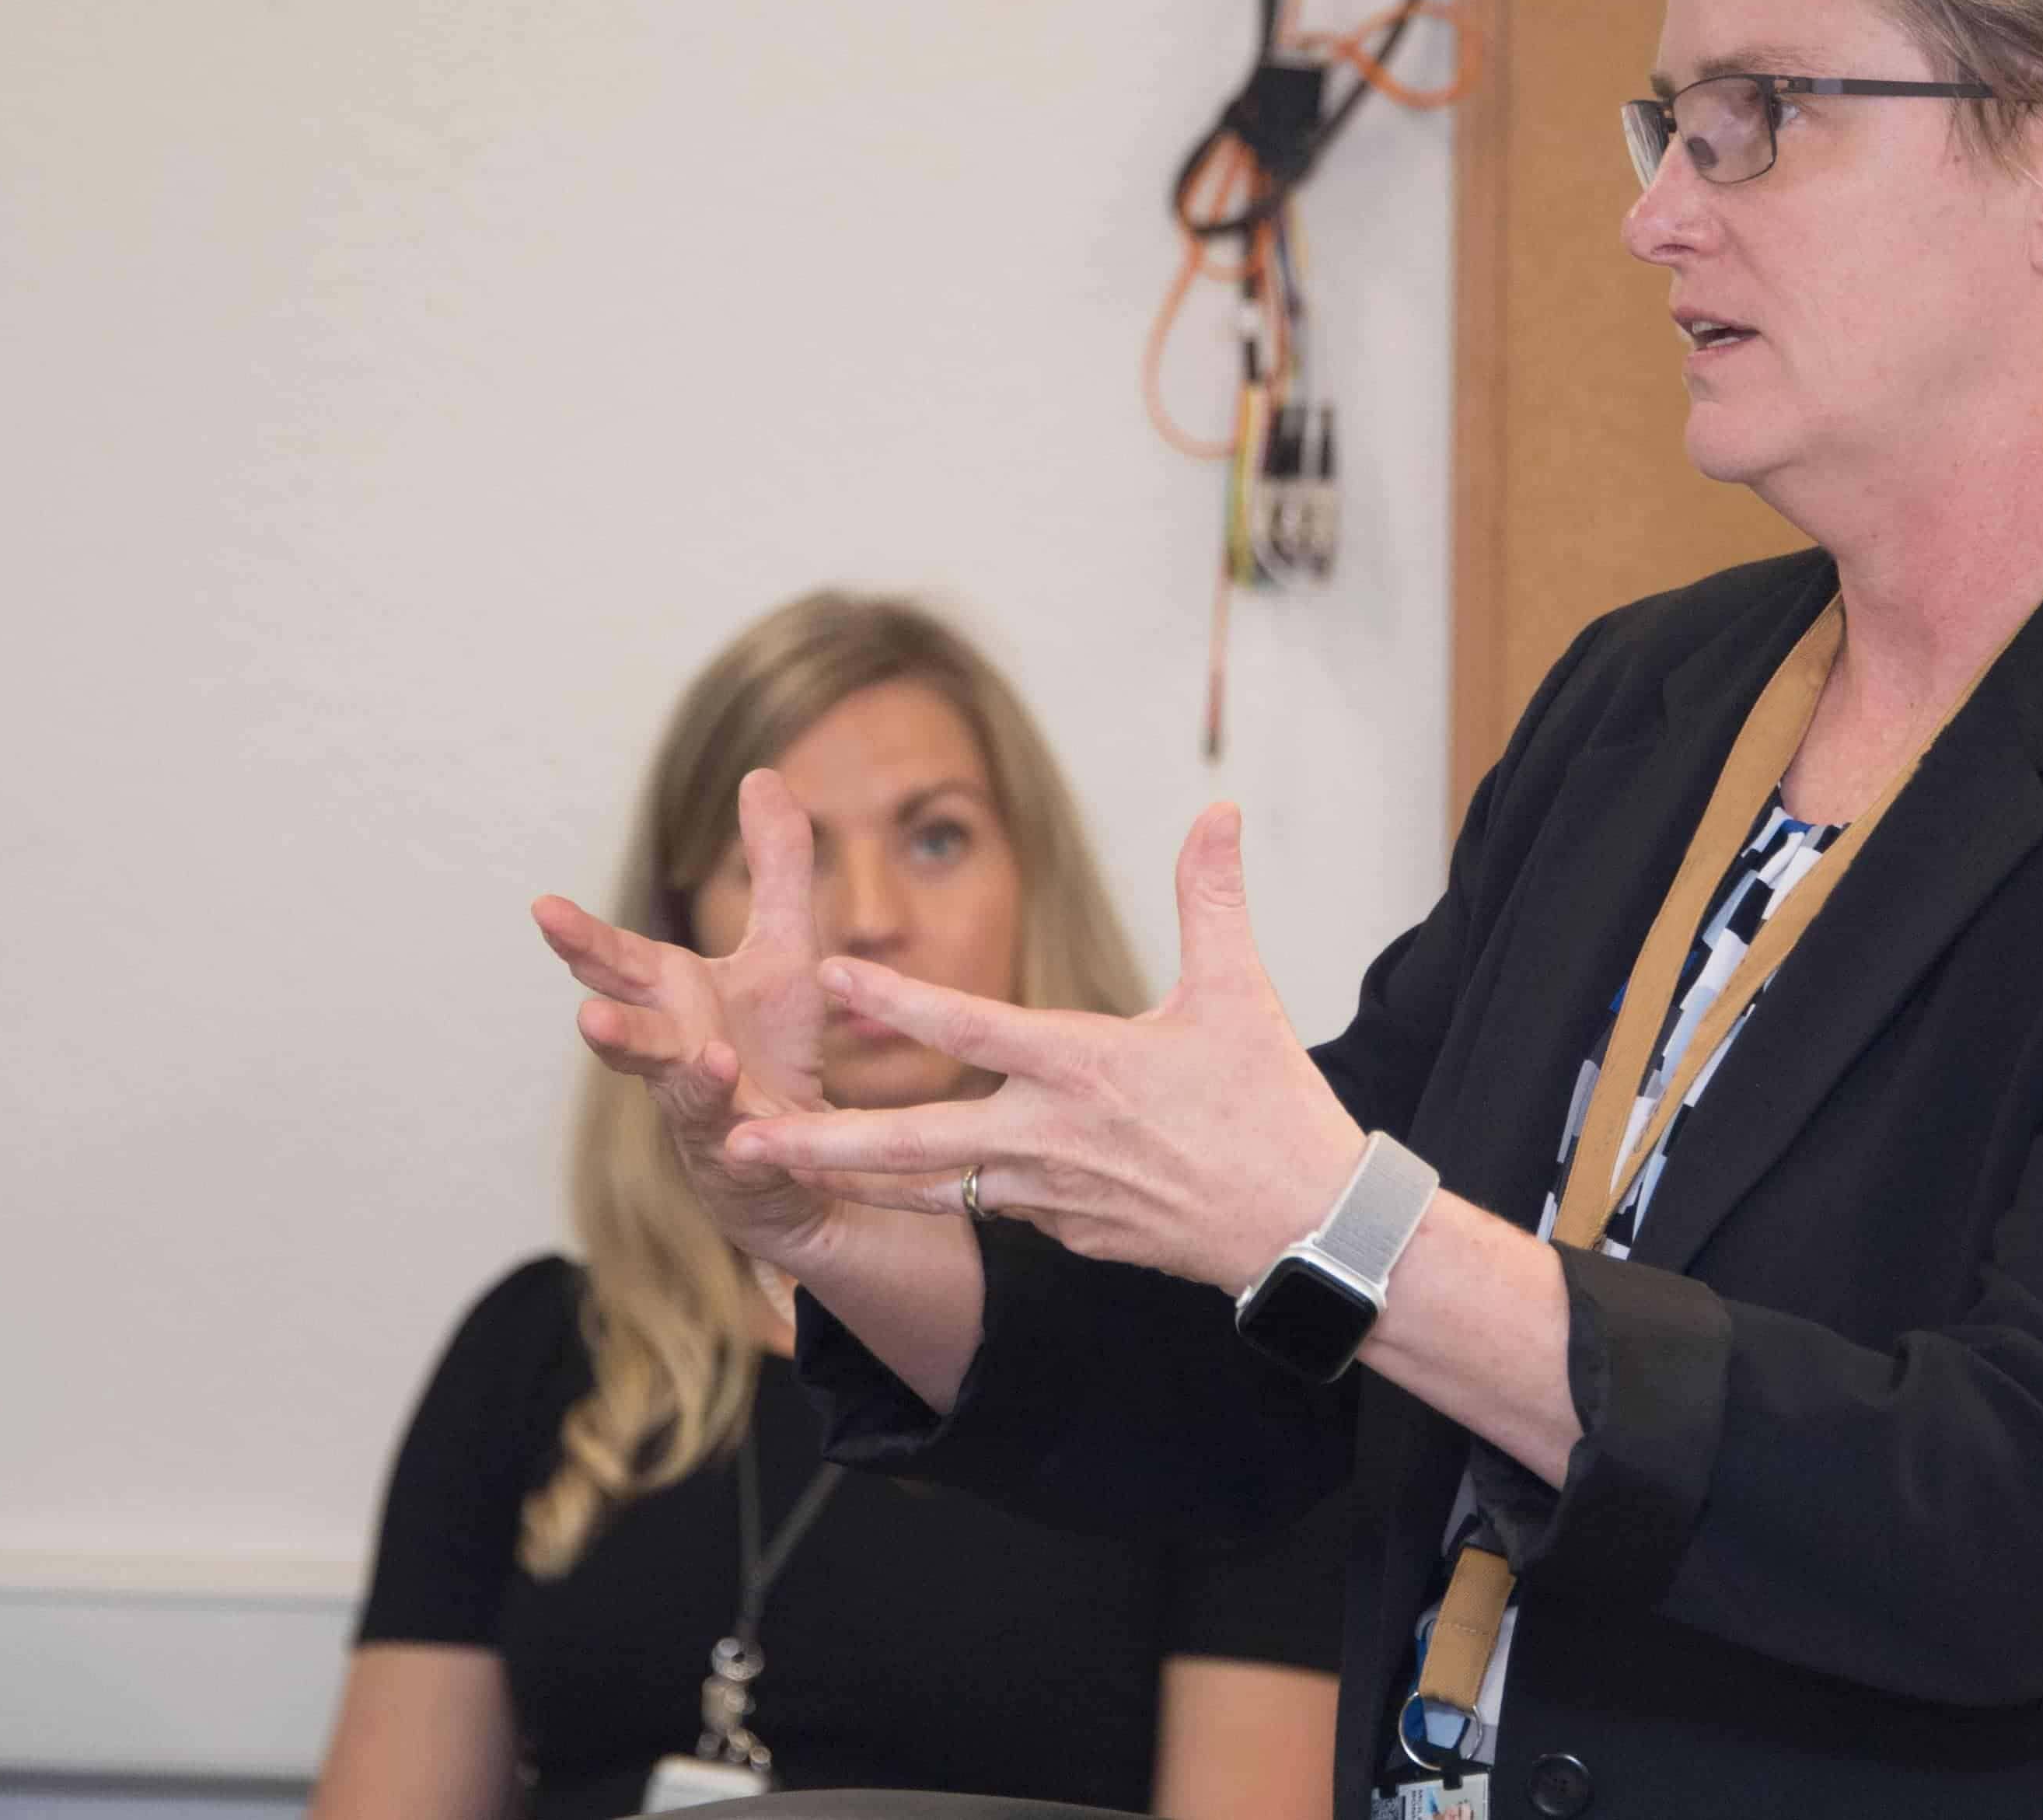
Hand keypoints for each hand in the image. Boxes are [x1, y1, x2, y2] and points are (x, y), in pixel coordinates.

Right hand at [530, 770, 839, 1267]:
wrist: (805, 1150)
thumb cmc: (772, 1049)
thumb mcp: (786, 949)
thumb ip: (776, 869)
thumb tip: (761, 773)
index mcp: (673, 999)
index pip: (619, 963)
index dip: (582, 940)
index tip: (543, 908)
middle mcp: (676, 1055)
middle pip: (632, 1036)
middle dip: (610, 1023)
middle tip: (589, 1011)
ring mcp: (704, 1113)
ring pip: (680, 1095)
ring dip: (681, 1080)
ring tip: (693, 1061)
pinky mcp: (746, 1160)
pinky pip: (742, 1147)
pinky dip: (741, 1132)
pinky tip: (747, 1115)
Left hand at [730, 803, 1370, 1296]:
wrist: (1305, 1228)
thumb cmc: (1271, 1107)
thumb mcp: (1237, 993)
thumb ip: (1210, 897)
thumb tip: (1219, 809)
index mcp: (1083, 1070)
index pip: (971, 1028)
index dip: (896, 999)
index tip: (825, 976)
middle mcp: (1051, 1138)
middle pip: (914, 1142)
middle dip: (822, 1143)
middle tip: (737, 1141)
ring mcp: (1054, 1196)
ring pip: (931, 1189)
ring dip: (848, 1179)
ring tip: (773, 1169)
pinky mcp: (1070, 1234)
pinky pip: (989, 1210)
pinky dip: (930, 1199)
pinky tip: (888, 1186)